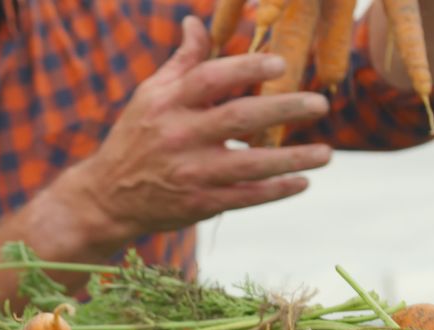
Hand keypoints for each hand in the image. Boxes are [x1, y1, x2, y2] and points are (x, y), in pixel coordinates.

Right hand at [59, 15, 331, 249]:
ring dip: (291, 158)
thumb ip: (182, 62)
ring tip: (327, 152)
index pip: (210, 79)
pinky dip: (276, 190)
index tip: (281, 63)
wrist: (107, 197)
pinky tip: (303, 181)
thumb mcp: (150, 95)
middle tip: (319, 104)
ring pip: (249, 164)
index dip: (246, 68)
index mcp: (167, 103)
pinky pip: (245, 197)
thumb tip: (196, 22)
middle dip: (283, 109)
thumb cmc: (135, 138)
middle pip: (238, 118)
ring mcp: (190, 173)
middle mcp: (179, 136)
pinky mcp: (199, 204)